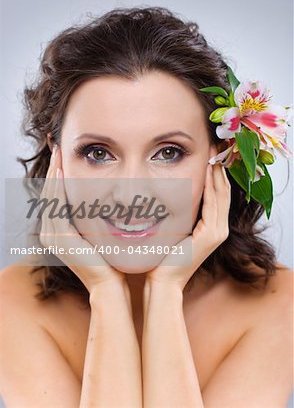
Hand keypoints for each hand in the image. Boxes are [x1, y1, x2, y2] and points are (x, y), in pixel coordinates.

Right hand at [39, 144, 126, 293]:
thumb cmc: (112, 258)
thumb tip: (105, 193)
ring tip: (59, 152)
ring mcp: (52, 236)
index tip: (65, 154)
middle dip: (54, 168)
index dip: (58, 174)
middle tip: (58, 146)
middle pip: (49, 192)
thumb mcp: (100, 229)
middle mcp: (50, 232)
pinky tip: (62, 171)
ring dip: (54, 173)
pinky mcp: (59, 238)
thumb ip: (95, 212)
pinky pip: (56, 206)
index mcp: (59, 230)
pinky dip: (57, 187)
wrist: (112, 284)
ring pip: (50, 196)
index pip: (55, 195)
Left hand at [145, 163, 230, 291]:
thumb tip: (173, 190)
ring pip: (221, 195)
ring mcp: (218, 232)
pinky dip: (212, 186)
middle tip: (216, 148)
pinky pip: (213, 205)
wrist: (162, 278)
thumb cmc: (164, 254)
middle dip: (219, 168)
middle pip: (223, 192)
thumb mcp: (176, 227)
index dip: (216, 173)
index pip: (218, 194)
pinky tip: (209, 171)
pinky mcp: (212, 235)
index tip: (211, 154)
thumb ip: (181, 212)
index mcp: (212, 227)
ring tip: (214, 154)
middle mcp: (219, 229)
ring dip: (217, 173)